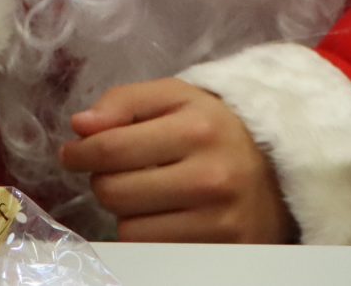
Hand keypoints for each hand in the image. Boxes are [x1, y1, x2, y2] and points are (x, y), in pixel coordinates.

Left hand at [58, 79, 294, 243]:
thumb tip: (80, 126)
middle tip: (120, 170)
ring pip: (127, 228)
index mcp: (196, 128)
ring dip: (127, 211)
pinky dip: (147, 234)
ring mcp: (216, 221)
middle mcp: (209, 176)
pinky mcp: (219, 252)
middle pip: (113, 192)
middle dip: (104, 180)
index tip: (72, 153)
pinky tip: (165, 215)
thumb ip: (125, 102)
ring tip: (150, 192)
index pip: (111, 148)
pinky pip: (151, 250)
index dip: (80, 152)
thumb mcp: (177, 98)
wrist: (278, 172)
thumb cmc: (216, 129)